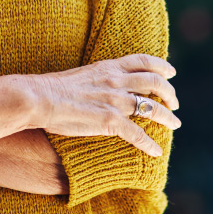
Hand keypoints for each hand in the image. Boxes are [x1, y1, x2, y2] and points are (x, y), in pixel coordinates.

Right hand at [26, 54, 181, 156]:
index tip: (171, 73)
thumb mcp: (81, 74)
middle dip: (169, 93)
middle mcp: (117, 81)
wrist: (37, 98)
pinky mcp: (109, 121)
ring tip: (175, 123)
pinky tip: (156, 151)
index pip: (143, 62)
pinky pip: (137, 134)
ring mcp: (115, 101)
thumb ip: (98, 78)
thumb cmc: (50, 88)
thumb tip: (101, 84)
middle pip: (154, 83)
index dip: (161, 67)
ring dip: (168, 117)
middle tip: (175, 103)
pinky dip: (149, 144)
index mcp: (109, 67)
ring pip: (152, 108)